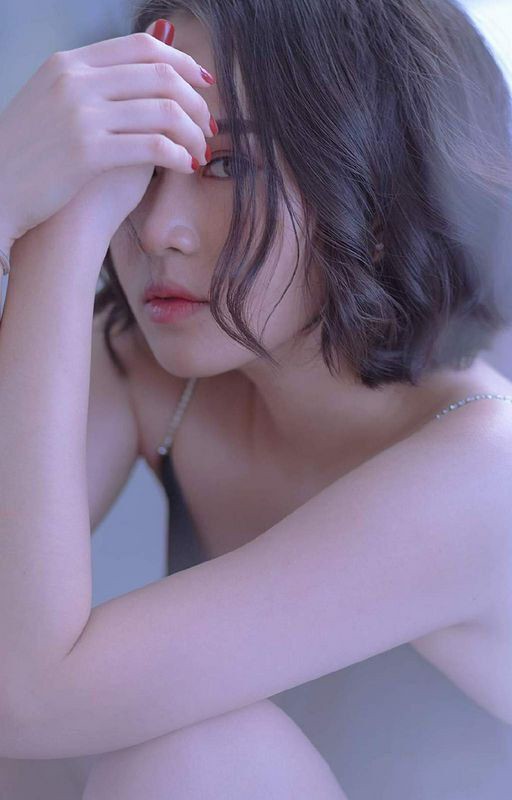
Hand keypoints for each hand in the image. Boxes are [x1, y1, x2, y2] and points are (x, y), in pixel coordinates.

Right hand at [0, 19, 214, 248]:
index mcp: (68, 64)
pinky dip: (178, 156)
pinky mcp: (87, 152)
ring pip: (163, 110)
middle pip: (161, 76)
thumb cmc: (29, 157)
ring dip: (193, 133)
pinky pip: (153, 146)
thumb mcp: (52, 103)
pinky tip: (185, 167)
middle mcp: (75, 81)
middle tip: (209, 126)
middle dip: (197, 102)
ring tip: (200, 152)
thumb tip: (137, 74)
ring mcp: (80, 114)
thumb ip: (93, 86)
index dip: (183, 64)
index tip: (204, 84)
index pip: (142, 48)